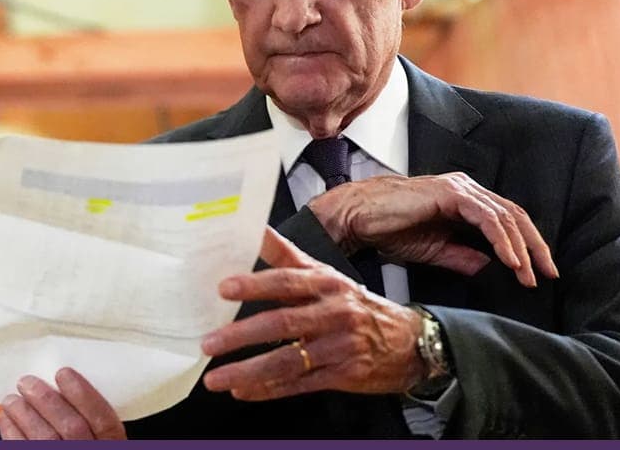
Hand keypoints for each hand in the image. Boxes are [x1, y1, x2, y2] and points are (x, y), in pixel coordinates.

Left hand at [0, 367, 125, 439]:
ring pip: (46, 439)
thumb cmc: (80, 438)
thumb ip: (87, 413)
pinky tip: (7, 419)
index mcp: (111, 444)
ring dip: (24, 414)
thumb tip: (59, 385)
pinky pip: (24, 449)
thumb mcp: (97, 432)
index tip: (63, 373)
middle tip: (26, 382)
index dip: (83, 394)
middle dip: (46, 400)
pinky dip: (12, 432)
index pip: (103, 420)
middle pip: (71, 427)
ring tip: (11, 399)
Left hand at [201, 228, 427, 399]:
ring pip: (288, 360)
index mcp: (326, 284)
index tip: (224, 288)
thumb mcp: (326, 274)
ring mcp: (339, 346)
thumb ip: (286, 255)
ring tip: (217, 378)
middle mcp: (333, 313)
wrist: (409, 341)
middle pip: (283, 322)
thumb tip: (254, 228)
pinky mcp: (344, 375)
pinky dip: (269, 390)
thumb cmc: (355, 304)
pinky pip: (300, 384)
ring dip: (249, 370)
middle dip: (242, 334)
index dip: (255, 284)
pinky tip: (243, 391)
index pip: (287, 280)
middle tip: (209, 342)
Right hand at [308, 172, 557, 286]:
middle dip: (535, 247)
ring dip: (522, 248)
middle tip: (547, 274)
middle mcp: (466, 189)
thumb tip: (490, 267)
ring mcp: (459, 188)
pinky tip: (509, 261)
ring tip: (528, 275)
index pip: (507, 221)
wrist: (356, 218)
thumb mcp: (433, 250)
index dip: (527, 246)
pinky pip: (487, 217)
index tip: (538, 274)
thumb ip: (462, 256)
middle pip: (515, 216)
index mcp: (463, 201)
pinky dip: (502, 240)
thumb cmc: (387, 229)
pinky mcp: (451, 193)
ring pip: (506, 216)